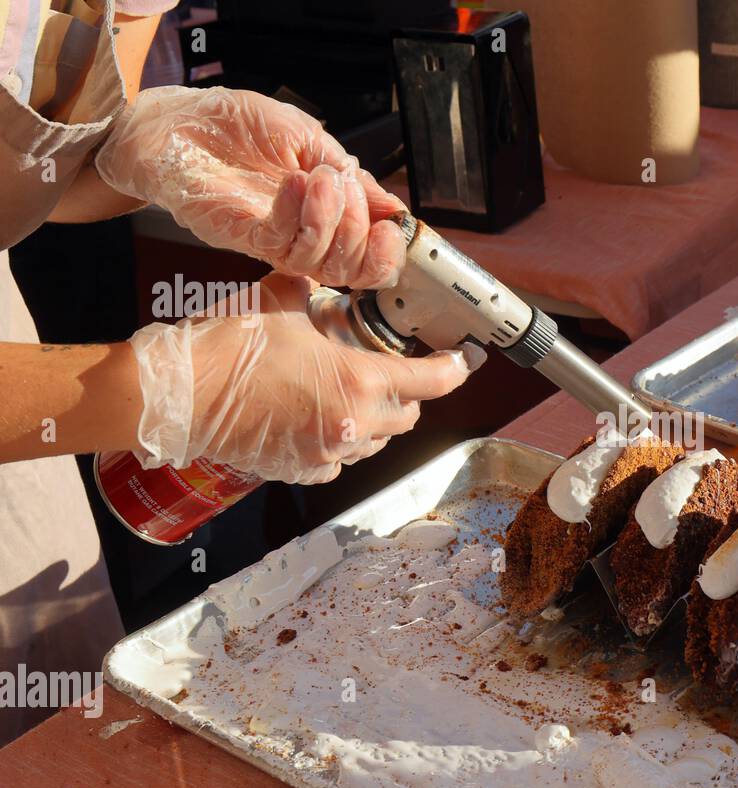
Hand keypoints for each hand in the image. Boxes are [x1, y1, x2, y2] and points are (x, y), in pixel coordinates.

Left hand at [96, 86, 406, 288]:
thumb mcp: (310, 140)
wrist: (179, 121)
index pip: (368, 258)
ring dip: (331, 220)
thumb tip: (391, 207)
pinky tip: (293, 181)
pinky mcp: (243, 238)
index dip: (387, 252)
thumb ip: (351, 175)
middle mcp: (304, 236)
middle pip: (350, 271)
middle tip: (345, 186)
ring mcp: (274, 241)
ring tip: (319, 178)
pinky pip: (281, 243)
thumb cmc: (237, 127)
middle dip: (360, 230)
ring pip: (321, 264)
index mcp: (327, 216)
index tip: (391, 226)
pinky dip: (296, 213)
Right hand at [130, 273, 485, 483]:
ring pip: (376, 441)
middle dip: (406, 394)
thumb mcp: (282, 302)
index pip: (432, 381)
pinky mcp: (302, 469)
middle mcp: (354, 424)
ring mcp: (328, 452)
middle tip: (393, 372)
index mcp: (361, 381)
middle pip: (406, 416)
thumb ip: (313, 292)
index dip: (455, 369)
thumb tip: (317, 278)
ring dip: (374, 419)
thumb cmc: (231, 346)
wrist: (181, 393)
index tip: (466, 360)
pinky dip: (340, 440)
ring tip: (350, 393)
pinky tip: (319, 419)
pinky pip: (339, 458)